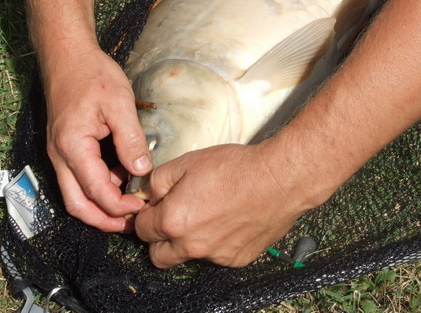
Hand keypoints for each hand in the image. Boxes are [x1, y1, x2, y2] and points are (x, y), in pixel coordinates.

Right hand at [43, 45, 150, 231]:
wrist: (67, 55)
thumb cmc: (92, 74)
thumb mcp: (119, 104)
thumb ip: (131, 140)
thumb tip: (142, 171)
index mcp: (73, 146)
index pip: (96, 192)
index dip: (120, 206)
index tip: (143, 205)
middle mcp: (60, 155)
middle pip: (77, 205)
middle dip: (104, 220)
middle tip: (132, 223)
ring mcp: (59, 153)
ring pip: (75, 194)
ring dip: (101, 204)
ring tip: (131, 201)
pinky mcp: (64, 147)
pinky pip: (77, 177)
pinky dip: (97, 186)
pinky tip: (121, 178)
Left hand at [133, 142, 313, 267]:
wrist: (279, 179)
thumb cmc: (237, 168)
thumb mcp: (188, 161)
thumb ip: (158, 180)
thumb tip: (148, 193)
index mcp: (173, 220)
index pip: (141, 228)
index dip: (146, 214)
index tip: (155, 206)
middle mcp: (191, 245)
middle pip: (158, 255)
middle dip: (159, 238)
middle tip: (172, 217)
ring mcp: (215, 256)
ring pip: (188, 256)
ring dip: (189, 241)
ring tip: (207, 214)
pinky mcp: (236, 259)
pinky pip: (216, 257)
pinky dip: (215, 243)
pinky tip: (228, 220)